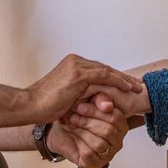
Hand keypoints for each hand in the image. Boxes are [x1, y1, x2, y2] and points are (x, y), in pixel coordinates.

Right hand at [24, 54, 141, 122]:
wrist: (30, 106)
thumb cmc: (45, 106)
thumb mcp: (69, 98)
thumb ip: (83, 96)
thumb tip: (99, 103)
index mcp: (72, 64)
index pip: (98, 69)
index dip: (114, 77)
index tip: (127, 84)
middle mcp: (75, 61)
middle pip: (105, 68)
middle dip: (122, 77)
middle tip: (136, 84)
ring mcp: (77, 65)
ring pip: (107, 71)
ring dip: (123, 79)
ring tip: (136, 87)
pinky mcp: (78, 74)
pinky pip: (104, 76)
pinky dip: (118, 81)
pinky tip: (128, 88)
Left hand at [46, 100, 130, 167]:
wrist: (61, 131)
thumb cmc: (78, 116)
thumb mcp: (89, 101)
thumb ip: (100, 99)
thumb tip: (107, 106)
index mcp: (121, 126)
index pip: (115, 118)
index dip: (96, 111)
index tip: (80, 106)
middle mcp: (118, 141)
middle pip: (108, 131)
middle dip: (87, 122)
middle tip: (74, 116)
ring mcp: (108, 154)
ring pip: (99, 143)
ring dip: (82, 132)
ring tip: (72, 124)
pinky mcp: (95, 164)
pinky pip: (89, 154)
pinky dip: (78, 143)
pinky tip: (73, 136)